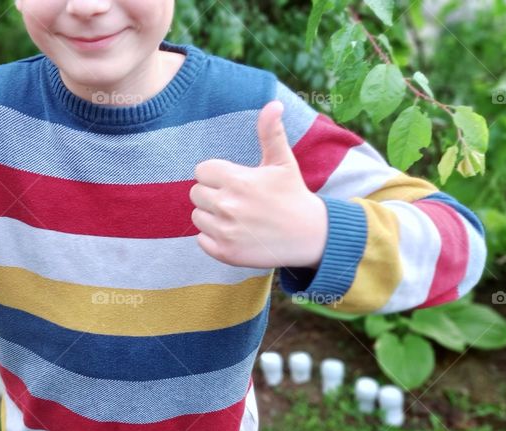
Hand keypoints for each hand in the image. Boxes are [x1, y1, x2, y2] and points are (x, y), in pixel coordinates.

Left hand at [189, 100, 327, 268]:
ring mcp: (225, 231)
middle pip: (195, 194)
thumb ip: (271, 132)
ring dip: (212, 216)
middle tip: (237, 200)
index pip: (201, 171)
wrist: (310, 236)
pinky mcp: (225, 253)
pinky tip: (235, 234)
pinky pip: (201, 240)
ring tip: (237, 217)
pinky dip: (213, 238)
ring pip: (197, 217)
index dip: (216, 175)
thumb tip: (273, 103)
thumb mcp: (283, 162)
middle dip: (212, 194)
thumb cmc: (293, 195)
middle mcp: (228, 206)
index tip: (234, 181)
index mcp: (237, 180)